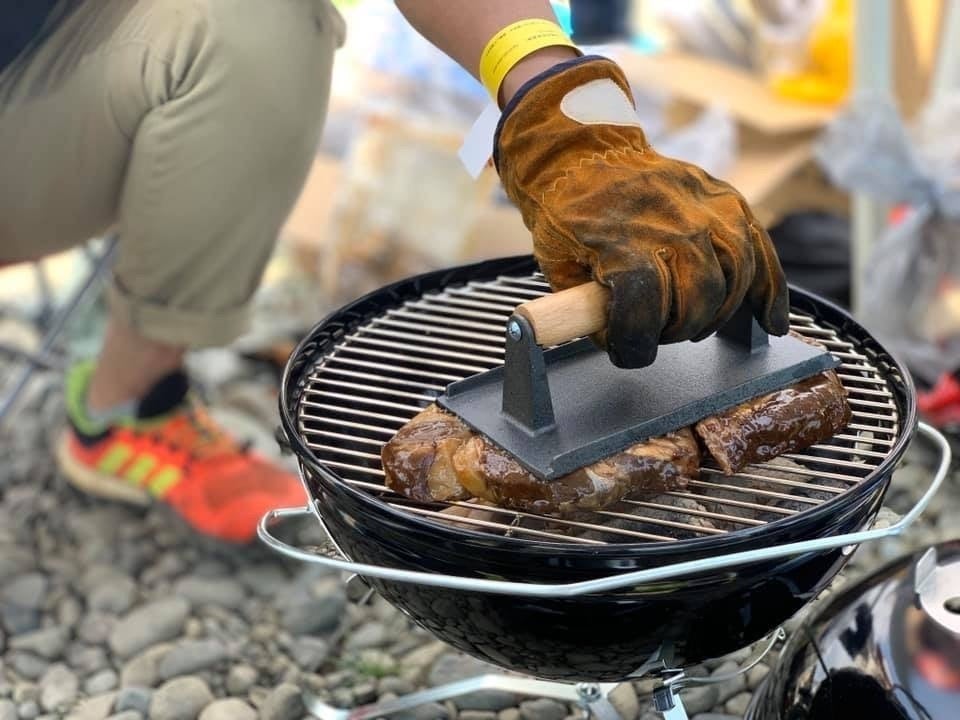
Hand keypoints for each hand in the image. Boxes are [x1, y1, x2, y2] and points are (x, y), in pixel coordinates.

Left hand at [494, 57, 789, 367]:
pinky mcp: (726, 201)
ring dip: (718, 312)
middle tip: (661, 332)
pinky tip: (769, 320)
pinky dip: (769, 290)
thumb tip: (617, 338)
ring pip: (737, 274)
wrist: (584, 155)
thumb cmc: (568, 213)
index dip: (636, 341)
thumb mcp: (557, 263)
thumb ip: (585, 307)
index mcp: (620, 236)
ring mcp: (704, 207)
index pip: (643, 304)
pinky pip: (760, 249)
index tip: (628, 351)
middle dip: (680, 328)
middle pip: (700, 294)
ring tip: (695, 323)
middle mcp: (670, 220)